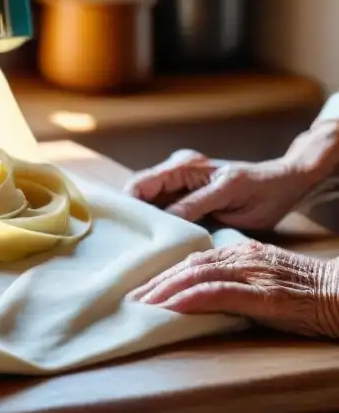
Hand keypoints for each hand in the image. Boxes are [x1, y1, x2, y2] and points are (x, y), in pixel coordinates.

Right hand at [124, 150, 309, 229]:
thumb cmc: (263, 190)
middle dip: (132, 216)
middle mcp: (176, 171)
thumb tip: (162, 220)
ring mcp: (180, 183)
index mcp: (185, 166)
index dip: (130, 206)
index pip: (141, 184)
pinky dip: (157, 223)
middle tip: (130, 244)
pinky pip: (162, 207)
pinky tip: (158, 241)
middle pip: (138, 193)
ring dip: (144, 222)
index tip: (127, 231)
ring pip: (148, 203)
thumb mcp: (229, 196)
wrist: (286, 184)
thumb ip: (195, 205)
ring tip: (141, 245)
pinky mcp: (186, 195)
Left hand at [129, 239, 338, 338]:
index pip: (192, 259)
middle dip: (156, 282)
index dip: (164, 273)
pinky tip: (173, 306)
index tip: (141, 287)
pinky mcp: (265, 296)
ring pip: (198, 275)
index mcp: (241, 252)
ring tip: (143, 304)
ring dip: (166, 290)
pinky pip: (221, 293)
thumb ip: (235, 279)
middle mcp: (243, 258)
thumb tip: (200, 293)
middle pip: (188, 265)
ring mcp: (253, 275)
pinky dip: (193, 298)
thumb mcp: (265, 277)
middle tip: (131, 298)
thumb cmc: (306, 291)